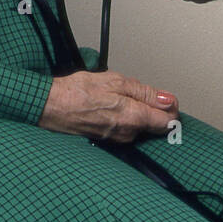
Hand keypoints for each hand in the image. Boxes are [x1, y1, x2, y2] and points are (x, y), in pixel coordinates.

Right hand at [39, 70, 178, 143]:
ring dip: (139, 111)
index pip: (169, 122)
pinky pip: (128, 129)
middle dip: (155, 108)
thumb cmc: (79, 91)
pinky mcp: (109, 140)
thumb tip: (168, 100)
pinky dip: (127, 117)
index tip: (164, 98)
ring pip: (142, 126)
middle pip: (157, 125)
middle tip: (139, 92)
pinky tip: (113, 106)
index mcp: (134, 118)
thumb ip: (146, 93)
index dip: (171, 108)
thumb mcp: (116, 81)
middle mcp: (129, 133)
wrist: (51, 106)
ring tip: (121, 97)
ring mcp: (118, 139)